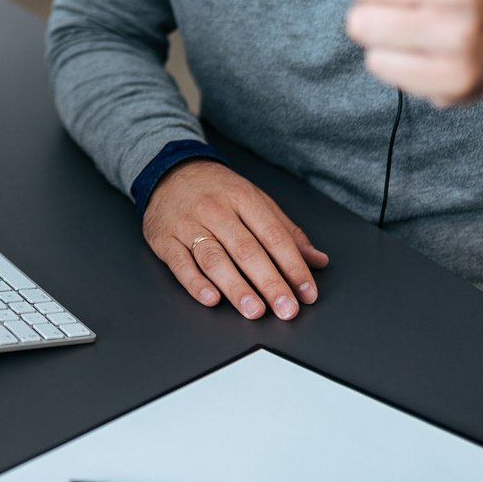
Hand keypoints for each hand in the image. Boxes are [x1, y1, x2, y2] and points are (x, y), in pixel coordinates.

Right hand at [141, 160, 327, 319]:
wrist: (168, 171)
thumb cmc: (218, 191)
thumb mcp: (255, 200)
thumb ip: (286, 232)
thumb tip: (317, 260)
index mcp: (243, 198)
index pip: (273, 236)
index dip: (293, 266)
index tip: (307, 293)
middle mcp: (216, 210)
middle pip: (246, 250)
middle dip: (269, 282)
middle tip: (286, 309)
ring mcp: (188, 224)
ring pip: (214, 258)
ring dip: (236, 287)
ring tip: (254, 310)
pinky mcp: (165, 239)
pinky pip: (180, 263)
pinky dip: (195, 282)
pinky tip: (211, 298)